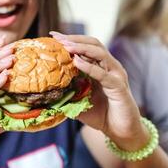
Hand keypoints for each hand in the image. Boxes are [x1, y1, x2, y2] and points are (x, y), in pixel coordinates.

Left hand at [50, 31, 148, 150]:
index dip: (70, 40)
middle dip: (74, 39)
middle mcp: (109, 67)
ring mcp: (116, 75)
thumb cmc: (100, 115)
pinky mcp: (119, 87)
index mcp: (100, 68)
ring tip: (66, 46)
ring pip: (100, 54)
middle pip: (93, 44)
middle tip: (57, 38)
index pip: (86, 48)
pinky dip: (90, 67)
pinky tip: (77, 62)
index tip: (53, 37)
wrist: (119, 131)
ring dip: (82, 48)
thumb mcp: (79, 101)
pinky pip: (104, 74)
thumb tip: (48, 89)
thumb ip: (69, 91)